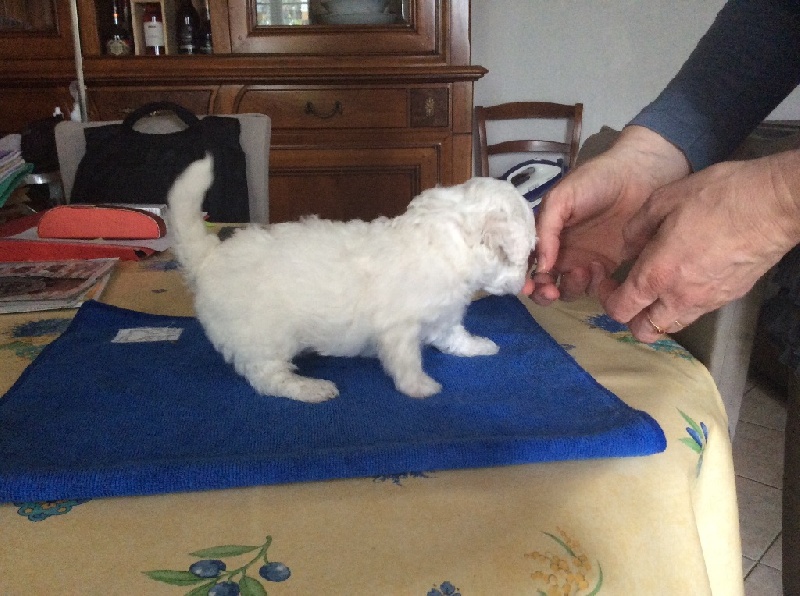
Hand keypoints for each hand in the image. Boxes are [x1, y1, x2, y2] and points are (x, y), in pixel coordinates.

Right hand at [531, 126, 690, 305]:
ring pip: (567, 289)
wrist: (640, 175)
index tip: (528, 285)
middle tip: (551, 290)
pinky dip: (592, 284)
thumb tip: (541, 265)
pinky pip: (594, 287)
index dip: (523, 278)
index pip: (527, 264)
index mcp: (546, 235)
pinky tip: (599, 267)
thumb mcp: (561, 197)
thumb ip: (546, 228)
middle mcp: (561, 252)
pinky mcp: (609, 267)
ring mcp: (584, 261)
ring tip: (581, 270)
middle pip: (544, 284)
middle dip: (543, 292)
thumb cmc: (596, 180)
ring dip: (568, 287)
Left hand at [600, 149, 799, 342]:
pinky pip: (698, 311)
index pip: (621, 310)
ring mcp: (708, 300)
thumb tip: (626, 246)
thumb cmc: (718, 197)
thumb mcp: (663, 200)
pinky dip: (684, 303)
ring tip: (658, 287)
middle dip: (632, 317)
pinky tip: (686, 277)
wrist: (773, 204)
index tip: (609, 281)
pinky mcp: (729, 296)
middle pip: (645, 331)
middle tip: (632, 293)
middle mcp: (680, 296)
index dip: (608, 299)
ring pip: (672, 325)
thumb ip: (636, 228)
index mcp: (656, 274)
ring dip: (659, 314)